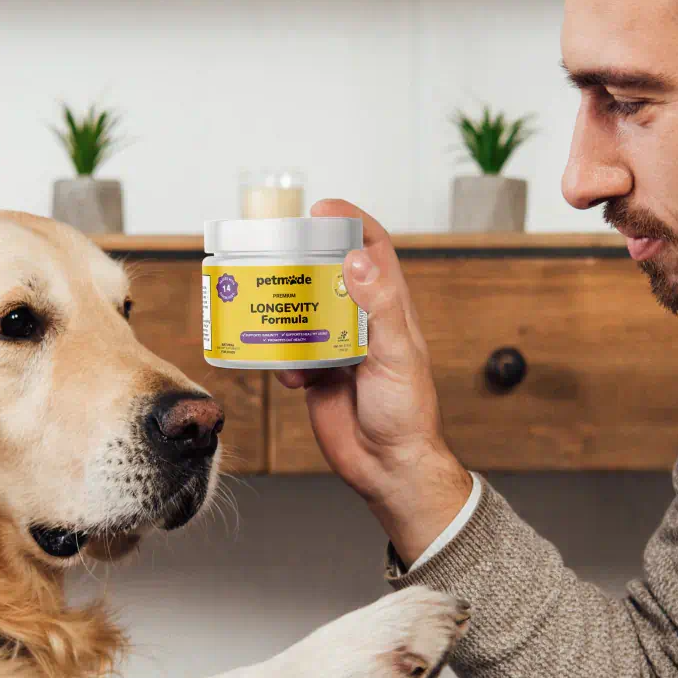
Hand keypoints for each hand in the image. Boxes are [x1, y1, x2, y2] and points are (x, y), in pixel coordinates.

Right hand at [276, 200, 472, 565]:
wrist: (388, 467)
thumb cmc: (407, 411)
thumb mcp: (397, 354)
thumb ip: (378, 306)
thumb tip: (356, 259)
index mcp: (389, 307)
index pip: (372, 249)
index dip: (349, 223)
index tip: (321, 210)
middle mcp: (361, 321)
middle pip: (327, 275)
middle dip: (302, 264)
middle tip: (277, 257)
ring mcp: (337, 346)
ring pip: (302, 313)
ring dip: (285, 315)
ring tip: (270, 315)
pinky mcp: (316, 374)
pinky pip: (288, 354)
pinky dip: (282, 361)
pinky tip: (289, 377)